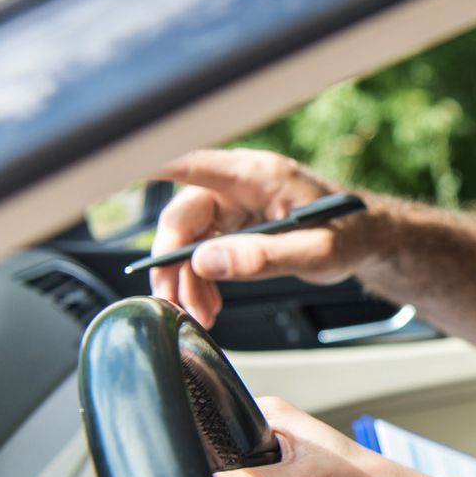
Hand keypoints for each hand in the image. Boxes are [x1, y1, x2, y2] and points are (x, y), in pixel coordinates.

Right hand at [150, 149, 381, 327]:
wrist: (371, 240)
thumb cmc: (353, 235)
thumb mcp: (317, 253)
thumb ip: (264, 257)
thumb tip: (207, 262)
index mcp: (257, 175)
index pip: (188, 163)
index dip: (144, 166)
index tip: (104, 172)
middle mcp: (240, 183)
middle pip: (181, 215)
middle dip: (172, 262)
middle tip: (174, 302)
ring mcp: (236, 203)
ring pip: (189, 237)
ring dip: (186, 278)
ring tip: (200, 314)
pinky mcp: (237, 223)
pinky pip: (204, 249)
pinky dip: (201, 278)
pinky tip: (209, 303)